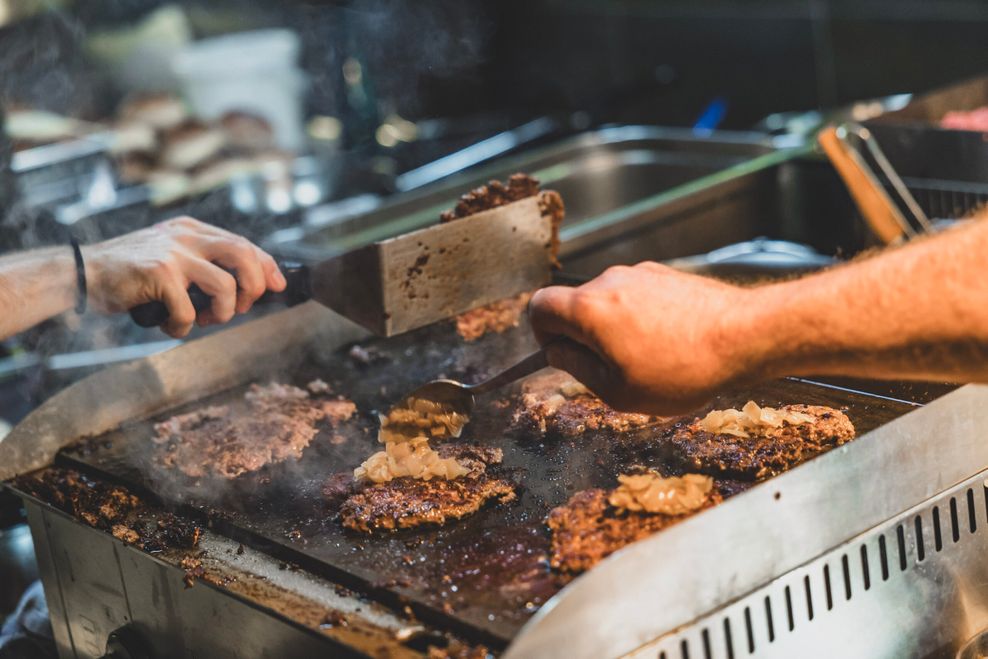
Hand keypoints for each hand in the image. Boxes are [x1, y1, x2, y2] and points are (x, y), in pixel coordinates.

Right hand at [82, 217, 286, 337]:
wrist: (82, 273)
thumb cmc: (129, 273)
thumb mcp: (170, 255)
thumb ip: (202, 263)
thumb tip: (246, 287)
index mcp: (192, 229)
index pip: (244, 243)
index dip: (266, 266)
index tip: (277, 285)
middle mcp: (186, 236)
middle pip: (244, 255)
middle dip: (254, 287)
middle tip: (242, 307)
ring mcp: (173, 253)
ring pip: (225, 286)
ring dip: (223, 313)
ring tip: (205, 320)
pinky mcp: (159, 274)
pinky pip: (189, 311)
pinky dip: (183, 327)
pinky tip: (171, 326)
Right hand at [529, 262, 754, 414]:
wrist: (745, 337)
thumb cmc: (683, 370)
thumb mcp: (617, 391)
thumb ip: (577, 369)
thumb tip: (557, 354)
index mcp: (589, 309)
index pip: (538, 307)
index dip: (542, 335)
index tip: (564, 355)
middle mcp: (609, 281)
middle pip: (574, 305)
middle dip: (583, 336)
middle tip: (613, 369)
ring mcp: (639, 274)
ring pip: (607, 302)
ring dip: (615, 329)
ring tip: (649, 359)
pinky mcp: (664, 274)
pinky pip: (635, 297)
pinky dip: (640, 319)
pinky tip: (669, 344)